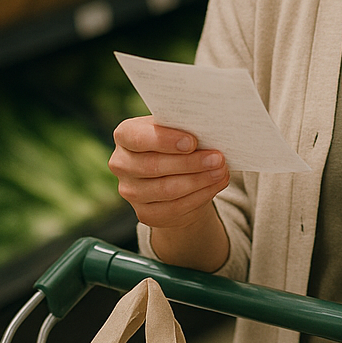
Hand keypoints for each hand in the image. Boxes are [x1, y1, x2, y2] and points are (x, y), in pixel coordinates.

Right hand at [108, 115, 230, 231]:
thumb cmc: (176, 144)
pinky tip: (215, 185)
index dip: (165, 140)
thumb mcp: (176, 130)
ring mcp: (130, 191)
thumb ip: (184, 129)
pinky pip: (175, 207)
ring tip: (220, 171)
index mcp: (125, 135)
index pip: (139, 137)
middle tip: (218, 158)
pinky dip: (199, 196)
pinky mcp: (145, 213)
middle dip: (190, 163)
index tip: (192, 142)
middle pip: (154, 166)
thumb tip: (209, 132)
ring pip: (167, 189)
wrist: (175, 175)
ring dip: (199, 180)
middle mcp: (121, 164)